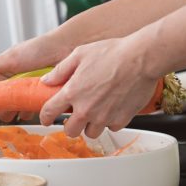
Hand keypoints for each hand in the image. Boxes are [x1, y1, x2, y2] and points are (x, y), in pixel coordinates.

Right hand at [0, 33, 70, 121]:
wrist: (67, 49)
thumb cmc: (39, 49)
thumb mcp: (11, 57)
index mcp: (6, 72)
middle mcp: (17, 81)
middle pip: (4, 101)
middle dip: (3, 108)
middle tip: (5, 112)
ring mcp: (31, 89)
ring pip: (19, 106)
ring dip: (17, 111)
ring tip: (18, 112)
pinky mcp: (44, 95)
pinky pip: (35, 107)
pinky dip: (32, 110)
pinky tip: (33, 110)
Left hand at [39, 37, 158, 137]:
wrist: (140, 59)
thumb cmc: (112, 53)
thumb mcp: (80, 54)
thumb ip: (61, 70)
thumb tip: (47, 80)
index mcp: (72, 92)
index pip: (49, 112)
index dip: (45, 117)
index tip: (46, 118)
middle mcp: (86, 109)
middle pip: (70, 131)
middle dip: (70, 125)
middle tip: (75, 116)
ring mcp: (104, 117)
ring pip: (91, 133)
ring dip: (90, 125)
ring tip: (96, 112)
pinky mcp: (121, 120)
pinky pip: (111, 127)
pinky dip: (110, 121)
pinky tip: (112, 107)